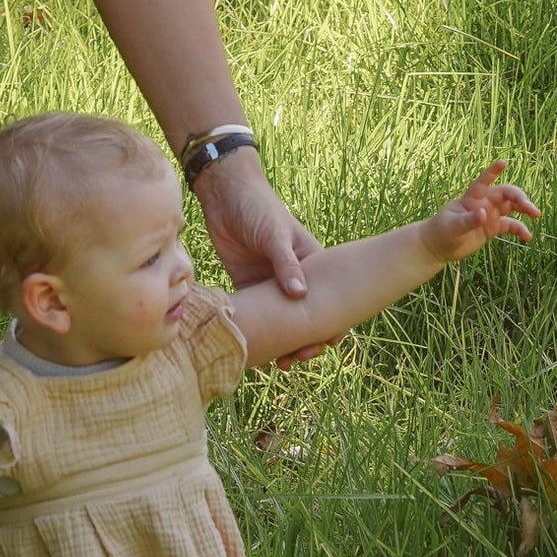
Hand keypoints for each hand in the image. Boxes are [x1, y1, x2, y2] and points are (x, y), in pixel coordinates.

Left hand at [191, 146, 334, 366]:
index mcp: (312, 264)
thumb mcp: (275, 234)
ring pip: (282, 321)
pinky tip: (255, 347)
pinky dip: (259, 331)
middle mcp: (296, 278)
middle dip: (306, 339)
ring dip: (283, 342)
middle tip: (297, 358)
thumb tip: (300, 296)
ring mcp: (272, 284)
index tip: (328, 343)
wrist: (224, 194)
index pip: (330, 299)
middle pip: (306, 317)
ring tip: (279, 362)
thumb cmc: (258, 207)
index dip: (332, 322)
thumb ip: (286, 263)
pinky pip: (258, 314)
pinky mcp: (249, 286)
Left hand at [419, 162, 539, 264]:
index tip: (504, 162)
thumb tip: (484, 213)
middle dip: (519, 197)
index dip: (492, 172)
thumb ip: (469, 220)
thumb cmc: (442, 232)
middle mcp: (483, 203)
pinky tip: (527, 237)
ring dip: (524, 209)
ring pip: (511, 207)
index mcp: (471, 198)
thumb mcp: (454, 227)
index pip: (483, 182)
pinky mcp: (493, 227)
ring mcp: (489, 214)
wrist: (440, 246)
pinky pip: (510, 225)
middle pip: (504, 194)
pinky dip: (520, 229)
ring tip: (536, 215)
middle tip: (531, 209)